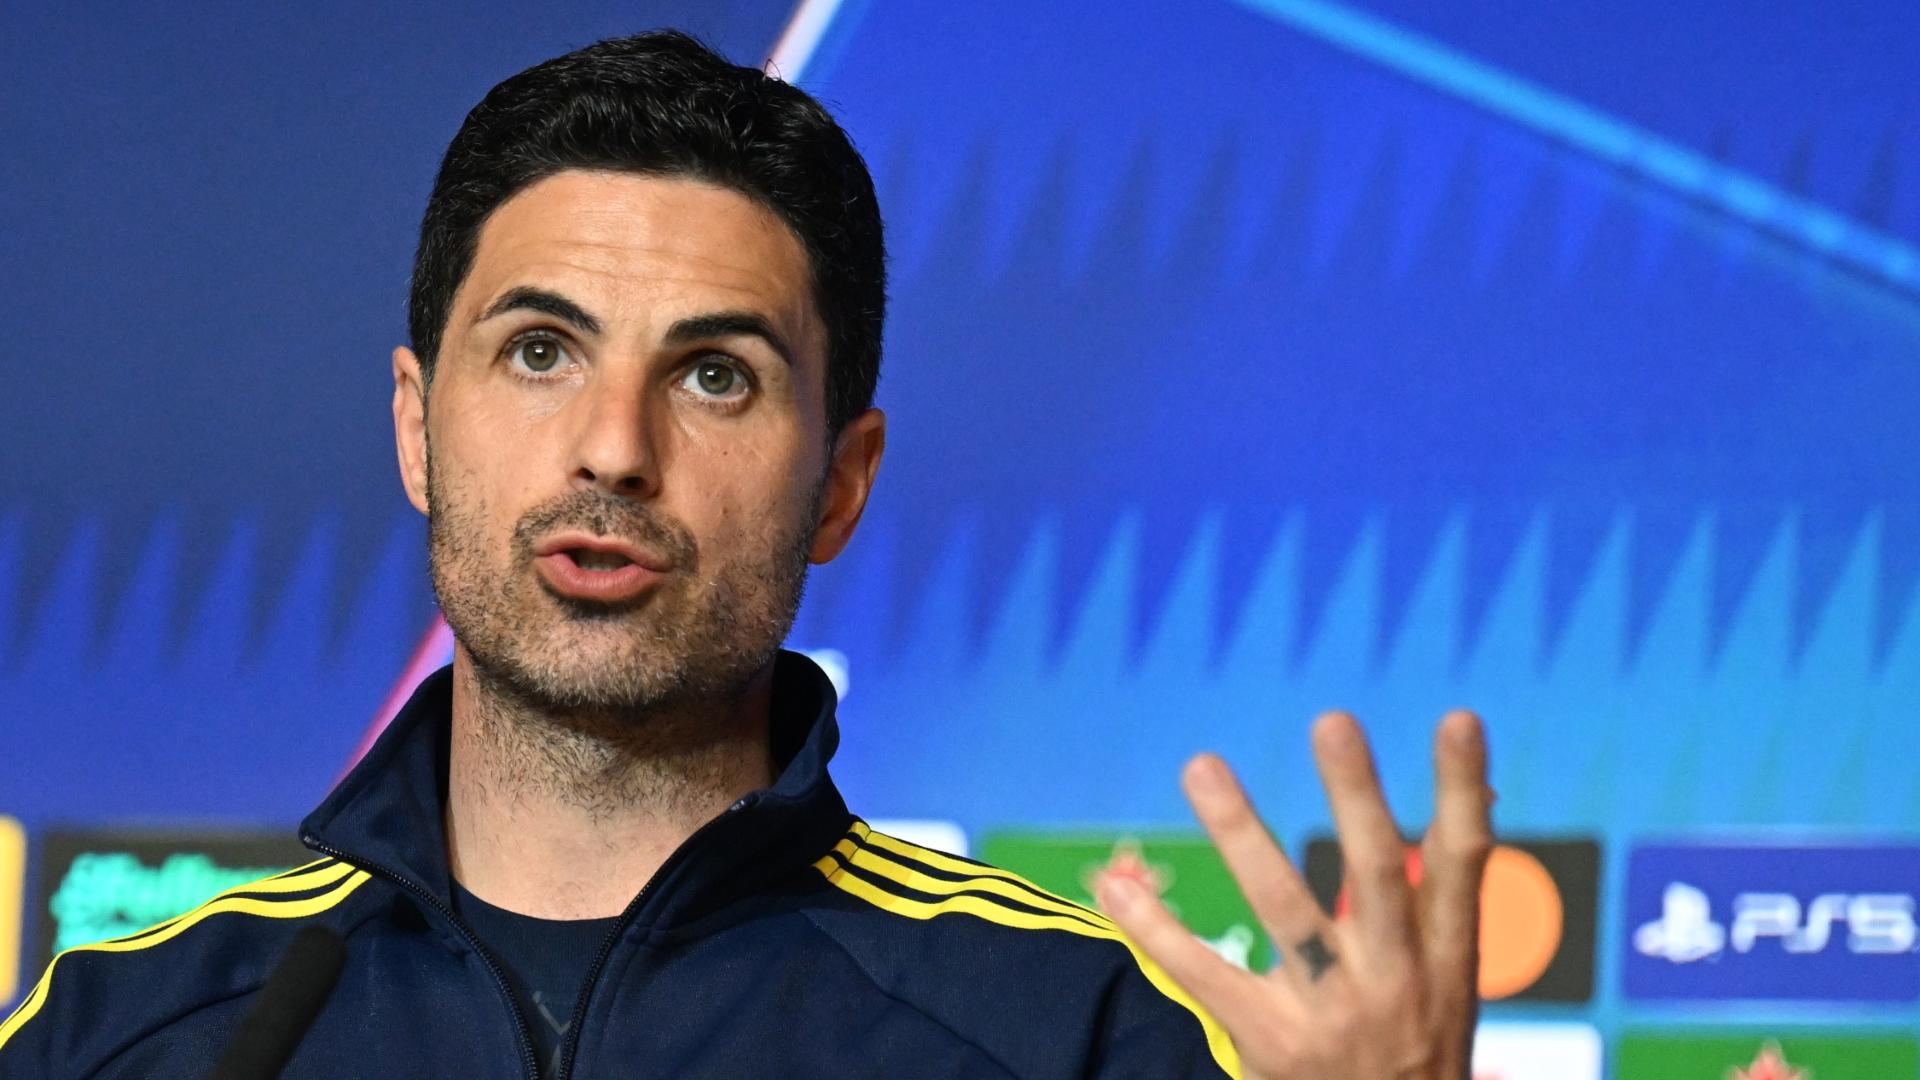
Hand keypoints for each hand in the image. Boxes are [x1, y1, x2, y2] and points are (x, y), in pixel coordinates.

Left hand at [1095, 711, 1492, 1079]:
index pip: (1463, 861)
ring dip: (1241, 832)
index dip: (1464, 790)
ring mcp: (1334, 1013)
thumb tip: (1475, 795)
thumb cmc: (1416, 1055)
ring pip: (1285, 908)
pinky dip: (1158, 931)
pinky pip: (1207, 976)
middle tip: (1332, 718)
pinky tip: (1115, 888)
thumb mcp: (1452, 986)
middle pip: (1379, 870)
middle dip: (1357, 794)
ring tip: (1202, 763)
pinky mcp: (1274, 1046)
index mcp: (1446, 957)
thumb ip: (1443, 897)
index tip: (1460, 718)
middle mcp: (1397, 977)